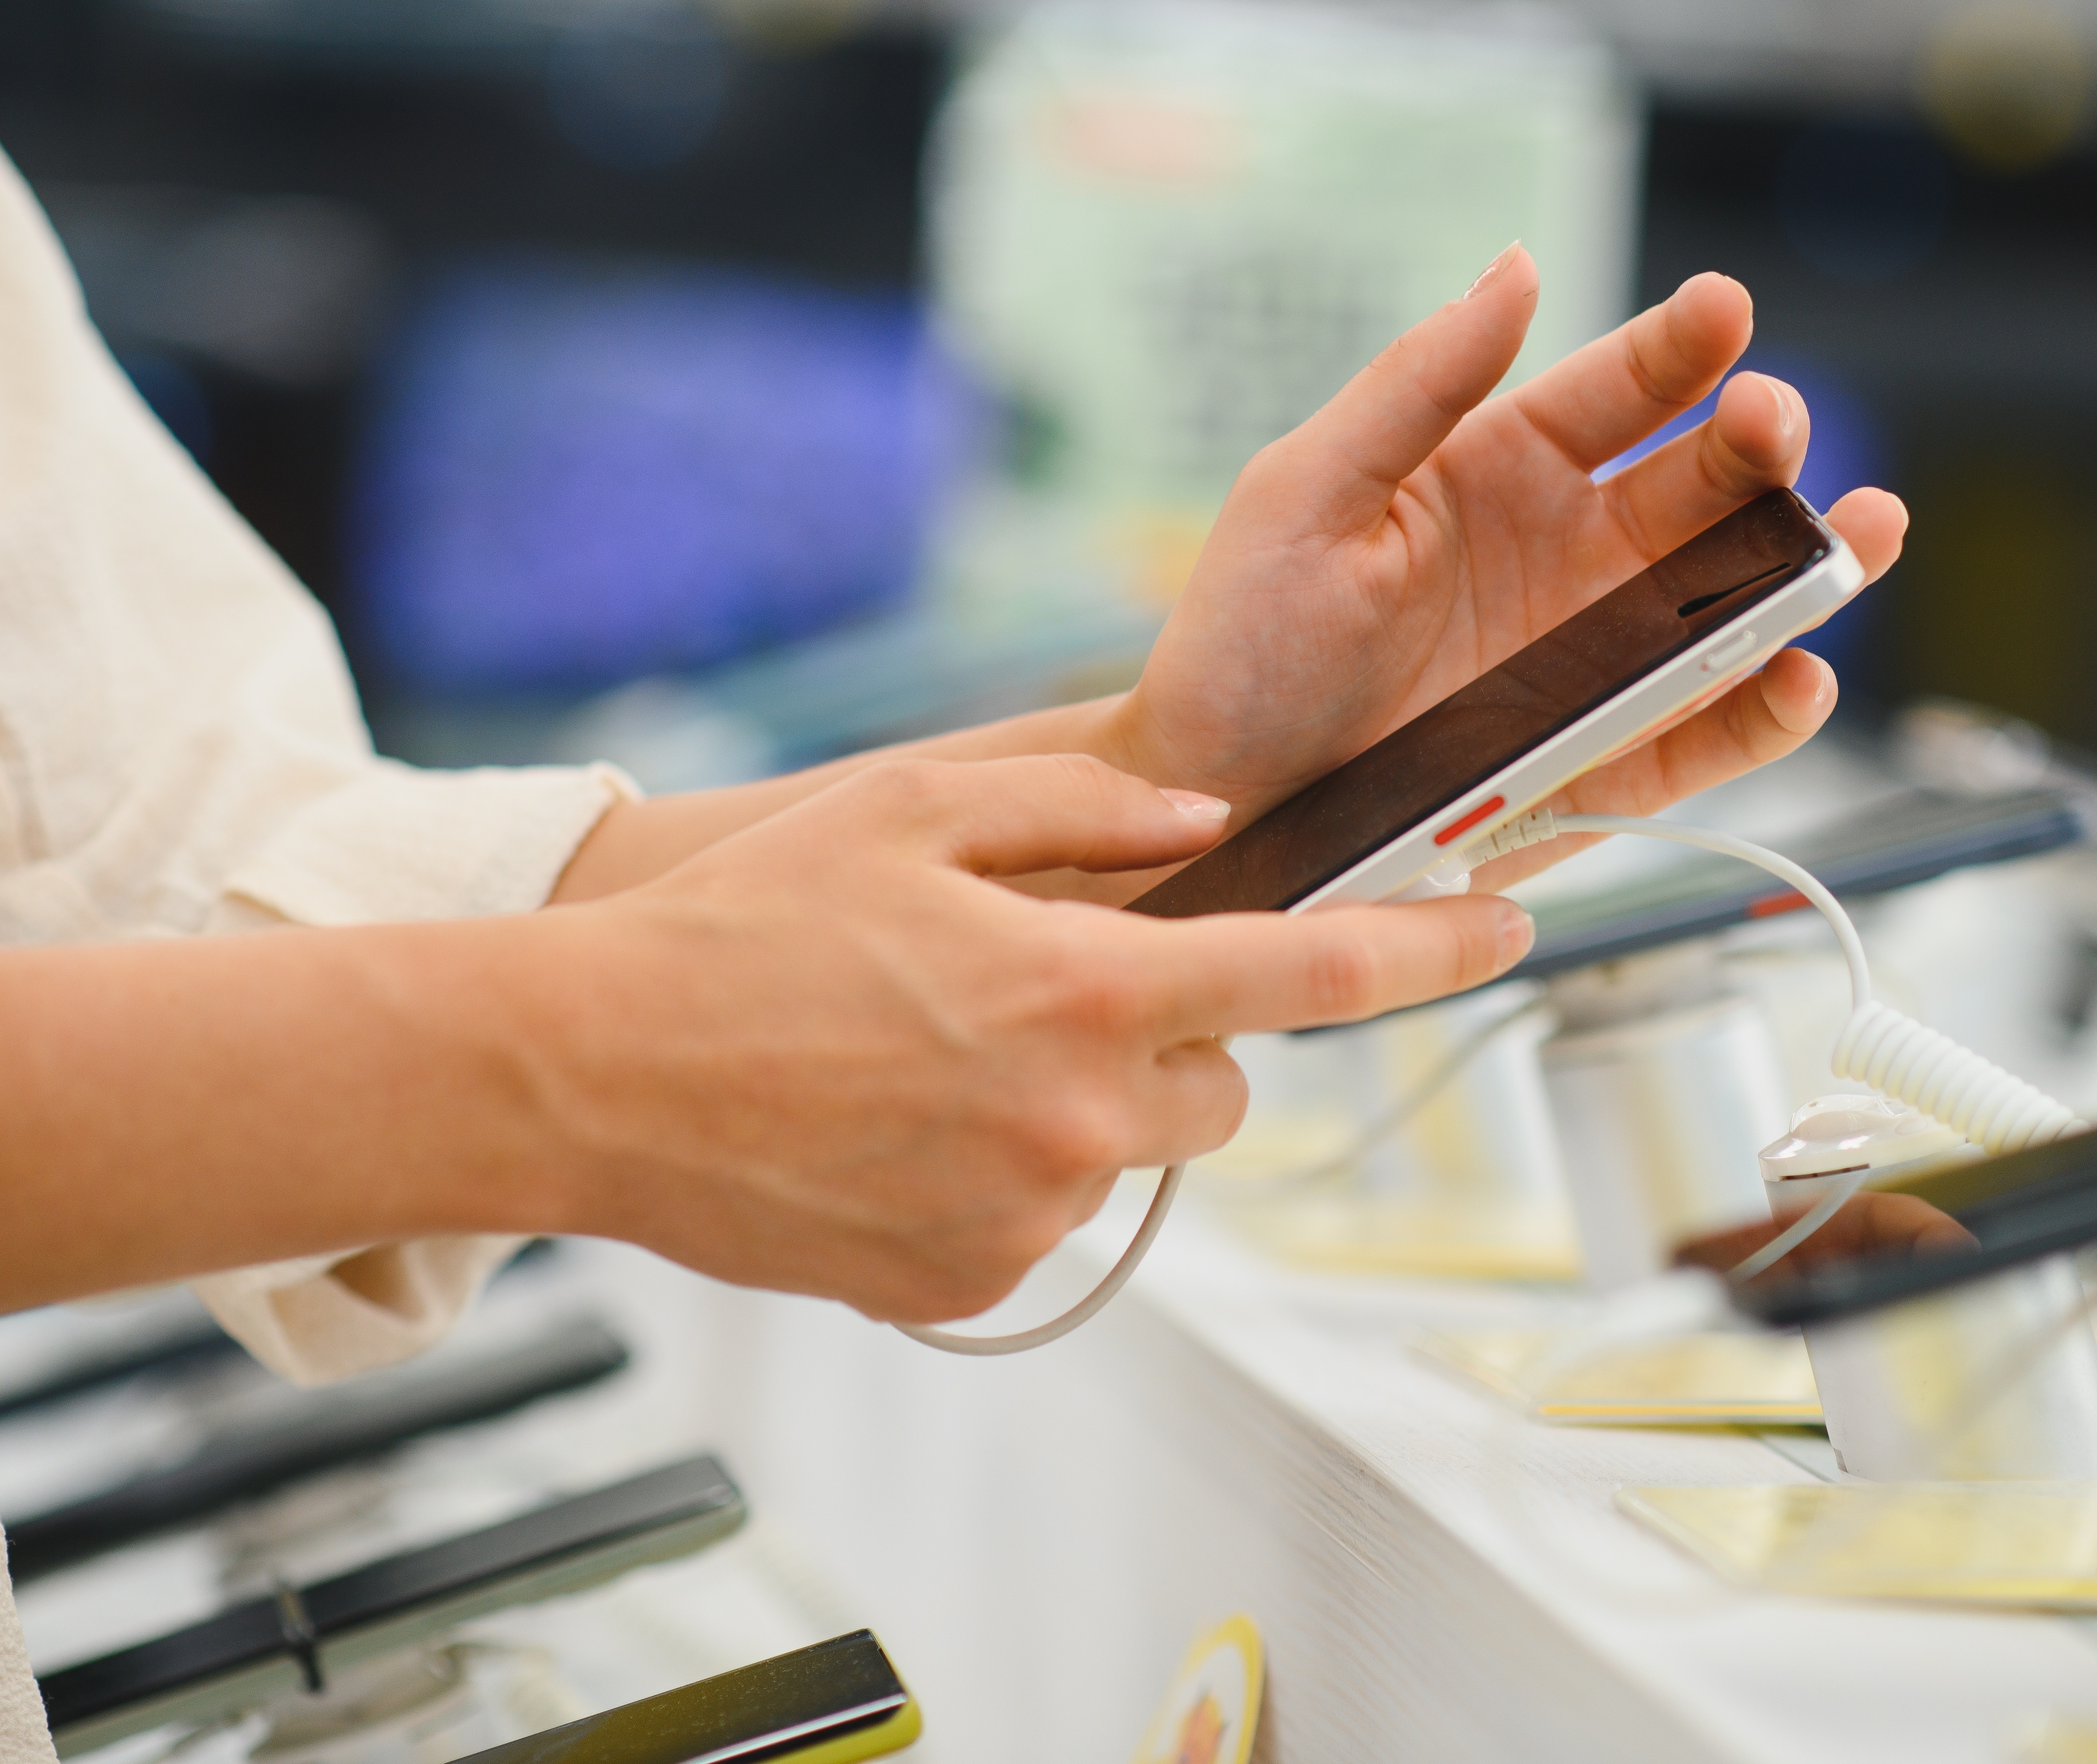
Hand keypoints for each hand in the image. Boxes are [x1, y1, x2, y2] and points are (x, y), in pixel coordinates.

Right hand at [532, 753, 1531, 1322]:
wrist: (591, 1072)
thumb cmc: (743, 929)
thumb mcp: (916, 811)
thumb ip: (1090, 812)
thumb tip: (1211, 824)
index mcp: (1082, 989)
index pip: (1310, 972)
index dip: (1428, 945)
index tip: (1505, 921)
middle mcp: (1075, 1117)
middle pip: (1223, 1082)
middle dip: (1175, 1033)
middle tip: (1051, 993)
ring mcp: (1024, 1216)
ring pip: (1132, 1151)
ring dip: (1081, 1104)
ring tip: (937, 1060)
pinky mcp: (970, 1285)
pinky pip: (1046, 1220)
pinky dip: (1007, 1176)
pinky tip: (901, 1128)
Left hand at [1103, 250, 1907, 888]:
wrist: (1214, 815)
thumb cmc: (1240, 650)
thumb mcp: (1307, 495)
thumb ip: (1417, 384)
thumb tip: (1517, 265)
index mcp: (1498, 476)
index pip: (1615, 393)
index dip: (1678, 349)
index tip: (1724, 310)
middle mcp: (1570, 561)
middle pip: (1702, 487)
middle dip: (1757, 446)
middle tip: (1774, 426)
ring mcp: (1598, 666)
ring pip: (1738, 605)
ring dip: (1811, 569)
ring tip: (1867, 533)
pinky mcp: (1606, 770)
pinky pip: (1707, 737)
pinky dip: (1763, 711)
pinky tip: (1796, 676)